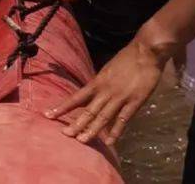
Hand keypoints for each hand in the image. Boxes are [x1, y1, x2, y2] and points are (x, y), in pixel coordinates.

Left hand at [45, 34, 167, 144]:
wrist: (145, 52)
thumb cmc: (126, 59)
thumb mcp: (107, 70)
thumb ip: (100, 84)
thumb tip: (90, 95)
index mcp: (97, 82)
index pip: (76, 97)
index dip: (63, 107)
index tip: (49, 115)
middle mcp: (105, 91)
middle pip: (88, 110)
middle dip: (76, 124)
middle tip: (65, 135)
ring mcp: (120, 97)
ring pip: (103, 117)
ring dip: (92, 130)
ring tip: (82, 140)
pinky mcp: (134, 102)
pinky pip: (123, 119)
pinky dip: (116, 131)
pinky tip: (110, 142)